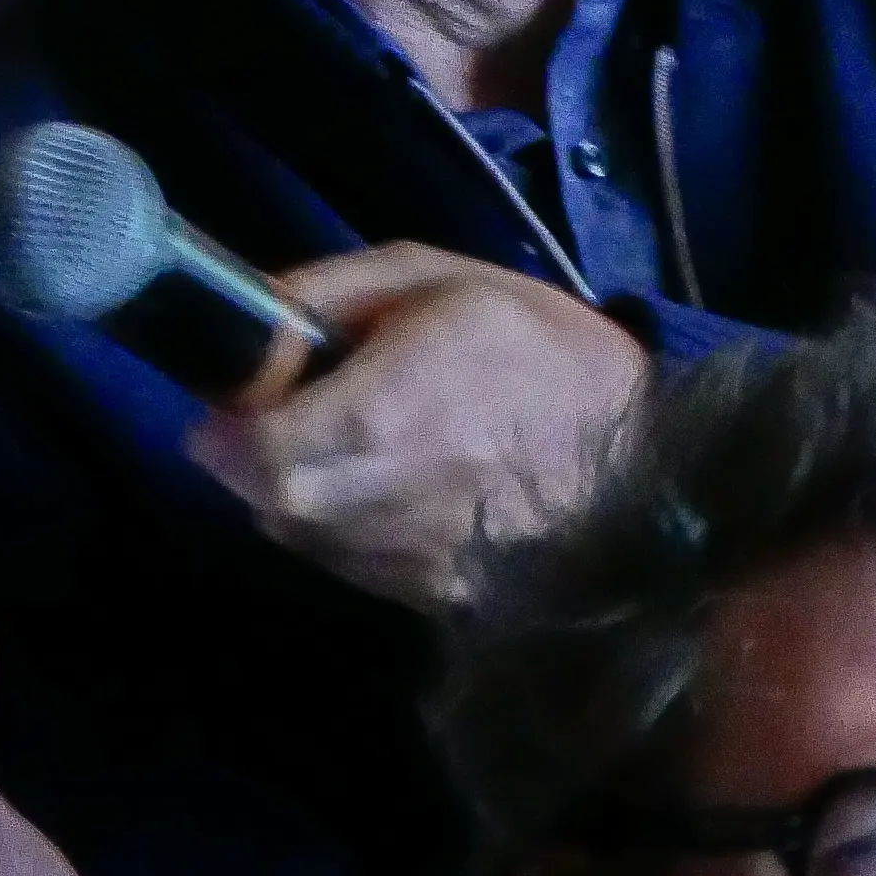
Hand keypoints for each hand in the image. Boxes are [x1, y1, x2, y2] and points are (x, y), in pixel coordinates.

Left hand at [188, 244, 649, 611]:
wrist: (649, 457)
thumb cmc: (540, 347)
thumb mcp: (436, 276)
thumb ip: (329, 291)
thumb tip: (253, 313)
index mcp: (380, 413)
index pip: (247, 452)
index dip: (226, 426)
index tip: (238, 397)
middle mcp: (379, 501)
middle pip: (263, 500)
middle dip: (254, 459)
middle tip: (283, 416)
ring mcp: (403, 561)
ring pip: (298, 537)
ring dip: (298, 494)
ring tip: (351, 446)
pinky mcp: (427, 599)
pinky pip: (347, 562)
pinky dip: (344, 526)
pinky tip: (394, 486)